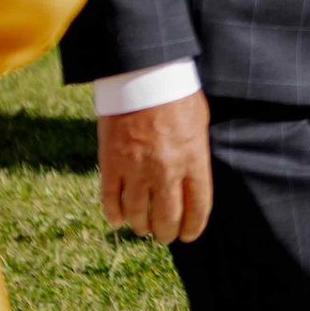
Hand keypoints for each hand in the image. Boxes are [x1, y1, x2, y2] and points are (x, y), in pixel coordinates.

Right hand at [97, 93, 212, 243]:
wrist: (141, 74)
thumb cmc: (175, 94)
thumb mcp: (199, 123)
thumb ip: (196, 154)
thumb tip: (193, 179)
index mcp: (193, 160)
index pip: (198, 208)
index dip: (193, 227)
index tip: (189, 235)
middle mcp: (166, 170)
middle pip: (167, 217)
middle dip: (166, 233)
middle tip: (164, 236)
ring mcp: (137, 169)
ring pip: (137, 214)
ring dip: (140, 226)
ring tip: (142, 229)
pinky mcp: (111, 164)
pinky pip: (110, 200)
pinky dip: (114, 214)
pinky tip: (118, 220)